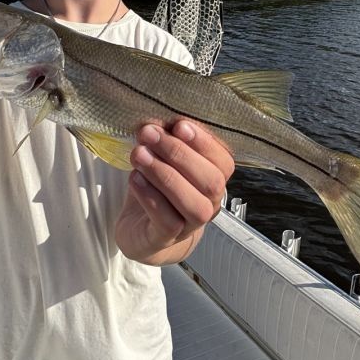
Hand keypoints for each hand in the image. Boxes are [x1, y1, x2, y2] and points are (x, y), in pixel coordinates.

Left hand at [115, 119, 234, 265]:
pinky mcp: (166, 239)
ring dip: (164, 175)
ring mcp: (190, 225)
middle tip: (149, 134)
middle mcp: (209, 203)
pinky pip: (167, 220)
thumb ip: (166, 142)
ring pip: (193, 204)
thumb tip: (156, 120)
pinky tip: (135, 178)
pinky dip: (150, 196)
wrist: (142, 231)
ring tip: (139, 154)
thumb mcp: (163, 161)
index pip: (224, 162)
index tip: (179, 125)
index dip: (205, 143)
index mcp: (213, 179)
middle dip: (179, 153)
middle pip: (211, 181)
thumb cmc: (156, 188)